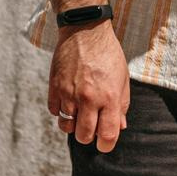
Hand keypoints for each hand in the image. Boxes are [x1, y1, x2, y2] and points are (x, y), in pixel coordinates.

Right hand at [49, 17, 129, 149]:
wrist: (85, 30)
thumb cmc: (108, 54)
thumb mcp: (122, 78)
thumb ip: (121, 104)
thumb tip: (120, 127)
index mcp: (109, 97)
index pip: (107, 134)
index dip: (106, 145)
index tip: (105, 144)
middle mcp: (89, 98)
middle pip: (83, 136)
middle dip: (88, 136)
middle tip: (91, 127)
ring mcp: (69, 93)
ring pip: (66, 126)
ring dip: (73, 124)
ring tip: (79, 112)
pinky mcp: (54, 87)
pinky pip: (54, 111)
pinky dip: (61, 110)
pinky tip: (68, 99)